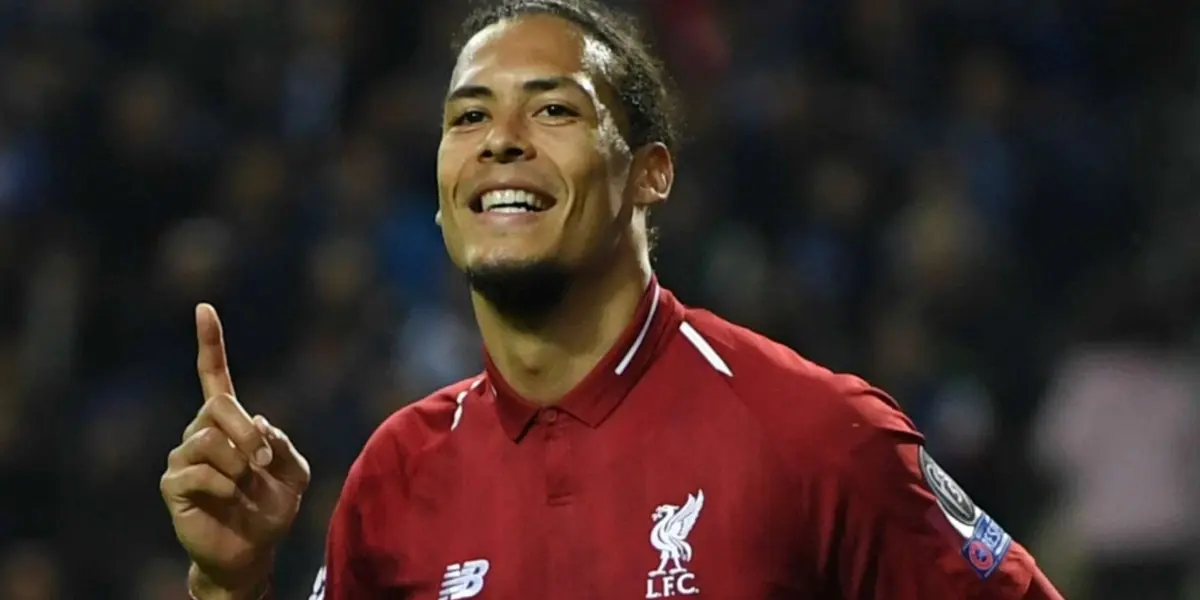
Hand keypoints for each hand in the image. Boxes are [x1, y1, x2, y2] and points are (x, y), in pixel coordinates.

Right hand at [160, 304, 310, 596]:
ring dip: (239, 464)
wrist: (252, 550)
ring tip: (245, 485)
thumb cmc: (271, 508)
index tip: (204, 308)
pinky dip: (225, 484)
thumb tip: (255, 422)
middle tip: (262, 461)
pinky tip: (230, 497)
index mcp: (229, 422)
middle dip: (247, 432)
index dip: (210, 343)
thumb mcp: (295, 472)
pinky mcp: (173, 484)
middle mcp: (201, 432)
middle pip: (218, 406)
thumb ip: (281, 444)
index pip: (214, 376)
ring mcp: (184, 458)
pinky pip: (198, 471)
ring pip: (210, 440)